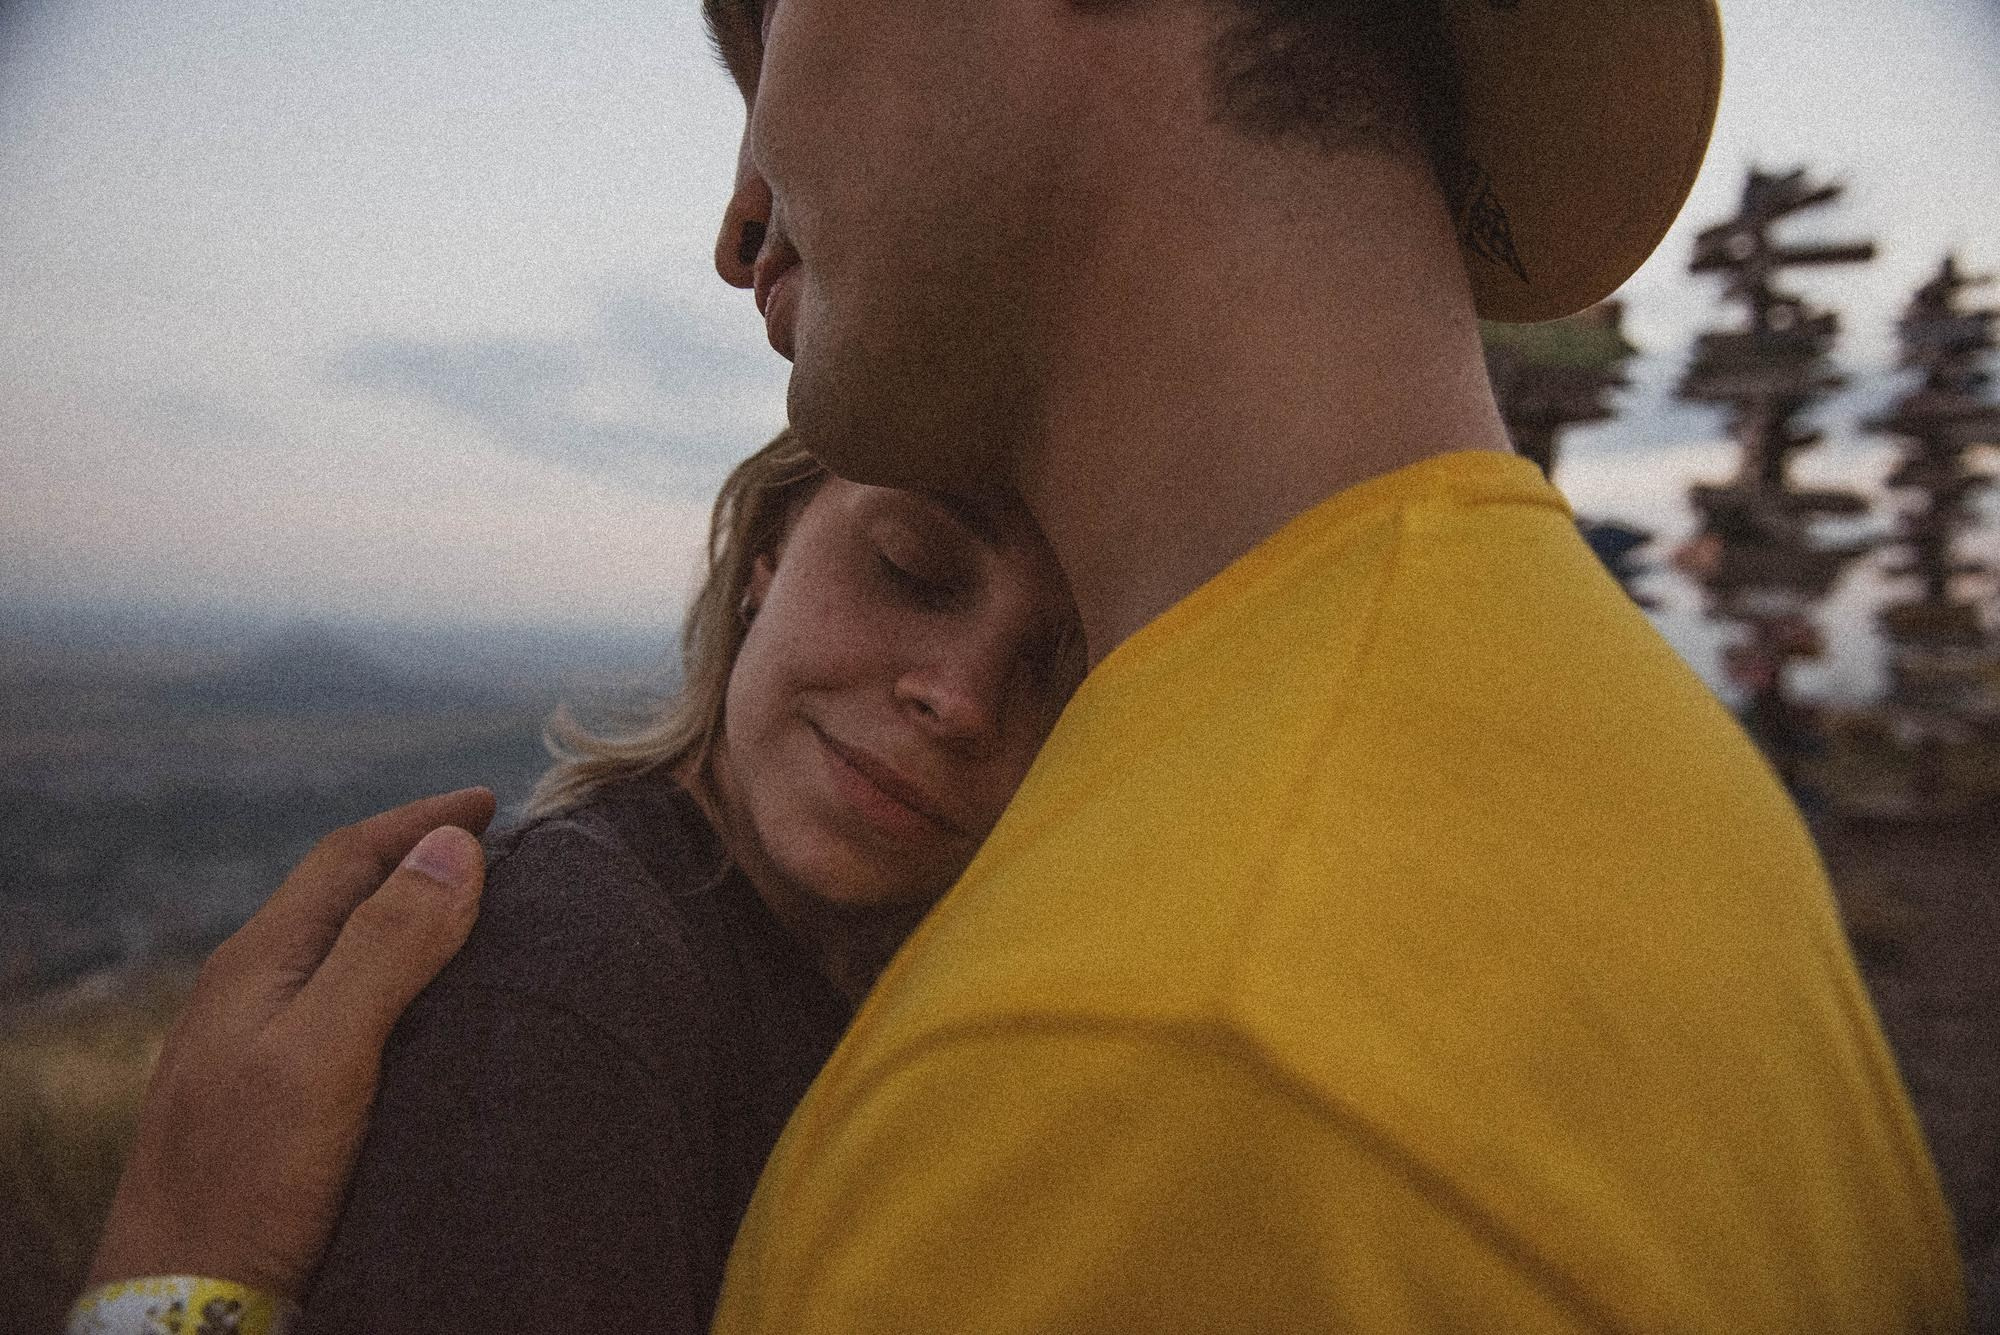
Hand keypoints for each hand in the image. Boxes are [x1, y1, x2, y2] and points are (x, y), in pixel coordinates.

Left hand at [87, 787, 496, 1299]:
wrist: (186, 1302)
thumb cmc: (249, 1182)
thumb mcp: (326, 1052)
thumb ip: (387, 946)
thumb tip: (455, 847)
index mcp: (259, 963)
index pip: (348, 857)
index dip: (422, 822)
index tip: (493, 803)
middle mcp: (251, 993)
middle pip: (342, 896)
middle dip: (418, 860)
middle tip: (494, 850)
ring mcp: (255, 1046)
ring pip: (342, 951)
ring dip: (408, 919)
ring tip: (475, 918)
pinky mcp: (272, 1098)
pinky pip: (343, 1004)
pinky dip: (398, 979)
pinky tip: (426, 1012)